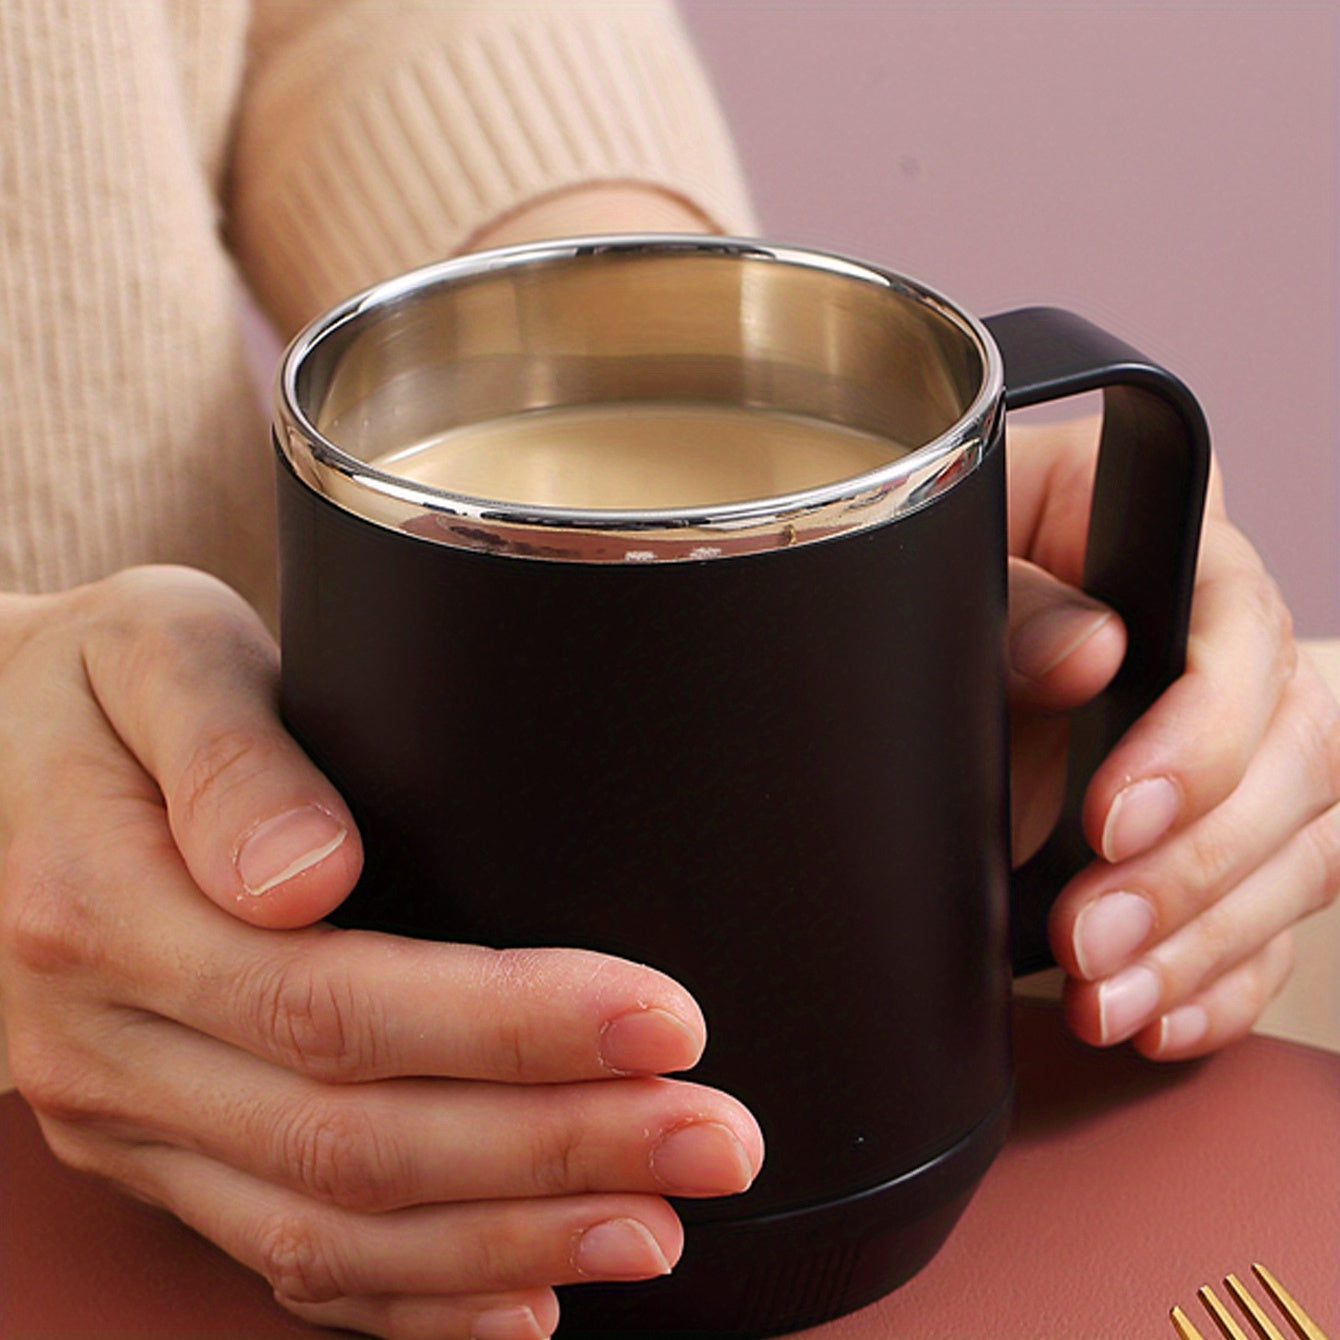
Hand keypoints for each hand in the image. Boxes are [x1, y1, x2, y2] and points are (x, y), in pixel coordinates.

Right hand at [0, 566, 762, 1339]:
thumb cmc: (90, 686)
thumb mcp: (149, 654)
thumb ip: (225, 753)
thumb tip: (304, 874)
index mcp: (107, 912)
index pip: (334, 1004)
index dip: (511, 1027)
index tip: (663, 1021)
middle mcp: (114, 1044)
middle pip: (357, 1140)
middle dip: (557, 1150)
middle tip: (715, 1141)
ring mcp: (131, 1117)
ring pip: (330, 1228)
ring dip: (508, 1243)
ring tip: (658, 1230)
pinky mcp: (160, 1148)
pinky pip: (280, 1257)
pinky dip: (411, 1301)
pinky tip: (523, 1301)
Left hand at [1006, 415, 1339, 1058]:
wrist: (914, 642)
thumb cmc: (948, 580)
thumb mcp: (961, 570)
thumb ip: (1017, 606)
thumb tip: (1088, 652)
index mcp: (1178, 554)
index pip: (1241, 636)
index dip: (1199, 739)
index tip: (1112, 817)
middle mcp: (1232, 650)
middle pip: (1295, 760)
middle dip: (1194, 868)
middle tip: (1089, 928)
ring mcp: (1238, 753)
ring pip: (1298, 855)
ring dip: (1203, 944)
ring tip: (1106, 993)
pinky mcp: (1216, 839)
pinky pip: (1268, 922)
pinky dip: (1216, 983)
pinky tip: (1154, 1015)